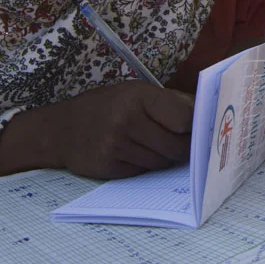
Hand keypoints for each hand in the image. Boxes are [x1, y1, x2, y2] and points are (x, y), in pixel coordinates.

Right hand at [0, 81, 193, 178]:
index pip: (184, 118)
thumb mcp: (135, 91)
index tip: (204, 129)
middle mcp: (127, 121)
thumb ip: (170, 101)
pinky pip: (144, 172)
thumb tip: (206, 111)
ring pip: (162, 162)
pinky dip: (147, 166)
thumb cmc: (106, 106)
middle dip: (187, 148)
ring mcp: (117, 146)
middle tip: (191, 146)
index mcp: (138, 97)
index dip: (196, 126)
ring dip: (167, 158)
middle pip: (176, 145)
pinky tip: (139, 154)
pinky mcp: (110, 168)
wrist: (59, 130)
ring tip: (161, 146)